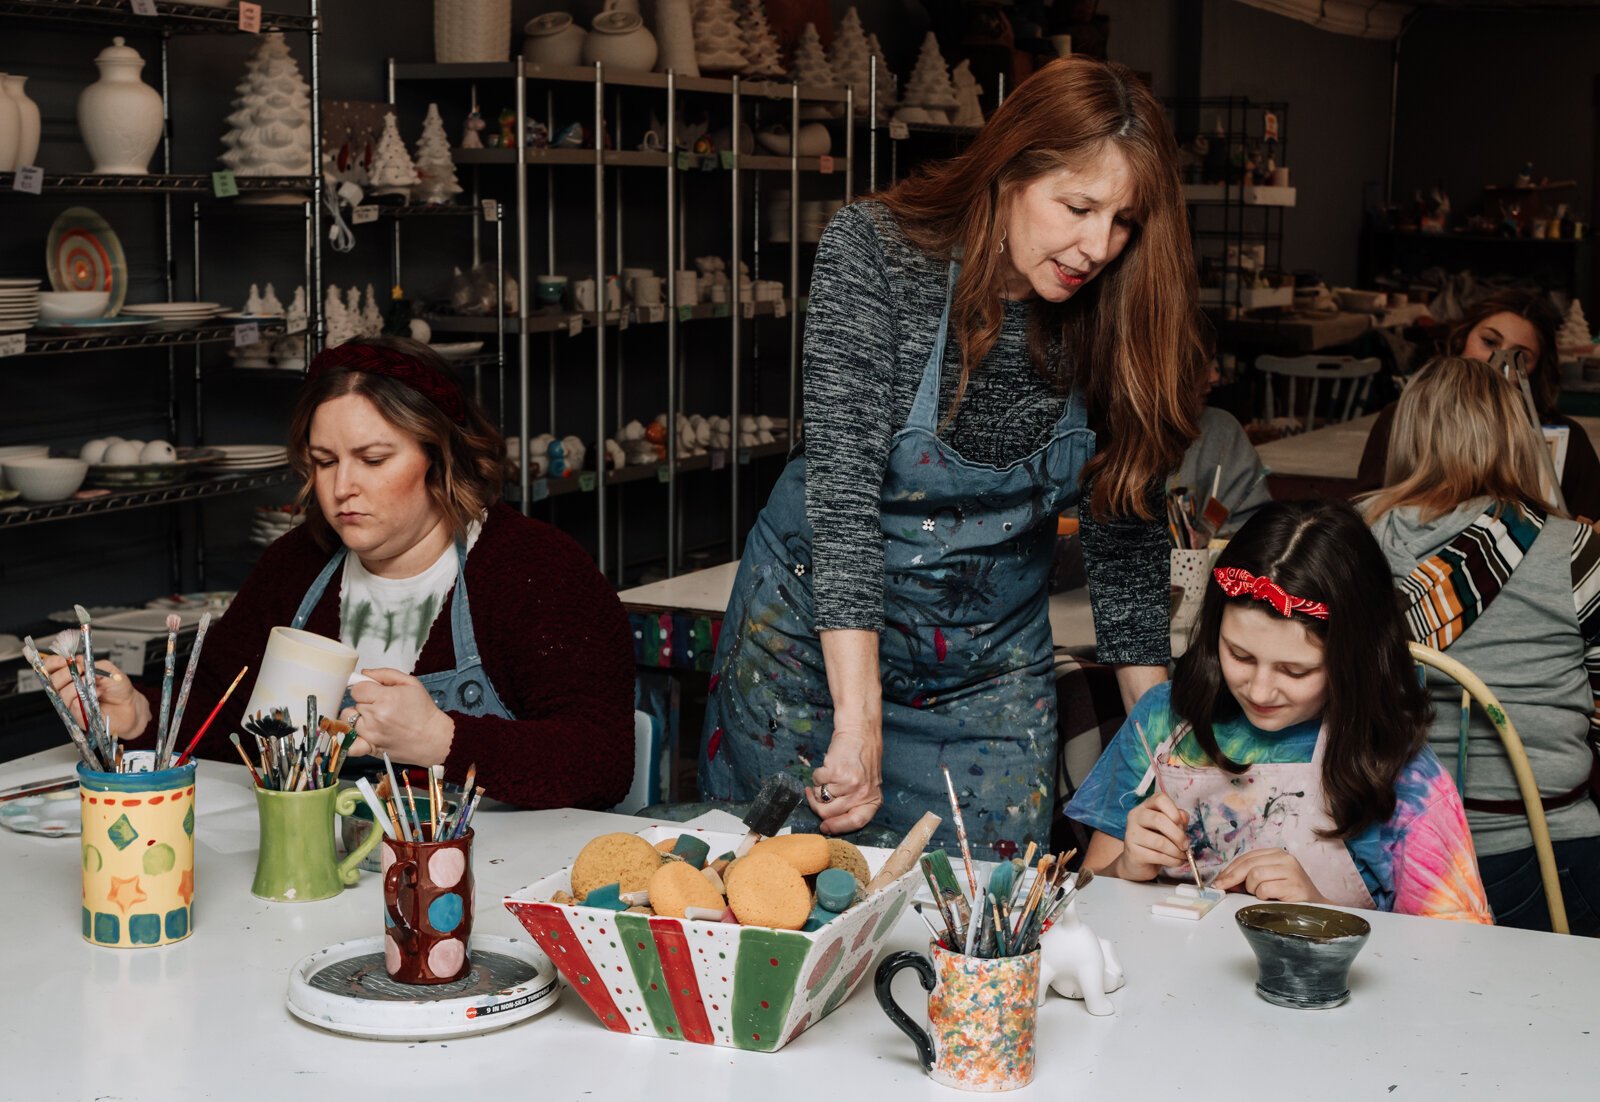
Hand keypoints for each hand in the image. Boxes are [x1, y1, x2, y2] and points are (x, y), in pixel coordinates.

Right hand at [39, 654, 149, 740]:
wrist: (130, 705)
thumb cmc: (118, 688)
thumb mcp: (108, 670)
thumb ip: (92, 664)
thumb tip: (77, 660)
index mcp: (73, 675)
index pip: (52, 668)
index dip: (53, 663)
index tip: (62, 660)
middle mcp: (69, 688)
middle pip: (52, 680)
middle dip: (64, 673)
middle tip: (80, 671)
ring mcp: (72, 702)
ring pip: (61, 693)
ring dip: (75, 686)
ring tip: (90, 683)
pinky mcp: (78, 715)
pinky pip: (73, 705)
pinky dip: (83, 698)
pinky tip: (94, 694)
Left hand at [341, 668, 454, 765]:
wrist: (434, 737)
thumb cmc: (424, 711)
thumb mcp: (411, 683)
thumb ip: (385, 674)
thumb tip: (364, 673)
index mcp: (385, 698)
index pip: (357, 689)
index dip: (365, 689)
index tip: (373, 692)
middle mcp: (375, 717)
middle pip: (354, 704)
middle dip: (365, 703)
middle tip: (381, 707)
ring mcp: (371, 734)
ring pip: (349, 721)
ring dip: (359, 719)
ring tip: (375, 720)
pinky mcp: (370, 748)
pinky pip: (349, 745)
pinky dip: (348, 740)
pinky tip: (358, 735)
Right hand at [806, 726, 883, 834]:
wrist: (860, 732)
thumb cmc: (862, 758)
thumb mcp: (867, 784)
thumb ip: (854, 802)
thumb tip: (829, 821)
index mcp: (873, 800)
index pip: (856, 822)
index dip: (837, 827)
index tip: (824, 827)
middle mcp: (862, 794)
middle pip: (830, 813)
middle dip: (817, 807)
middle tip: (813, 797)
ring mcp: (849, 783)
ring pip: (821, 798)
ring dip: (817, 788)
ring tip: (826, 777)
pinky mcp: (836, 772)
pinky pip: (816, 781)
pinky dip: (817, 775)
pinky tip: (827, 766)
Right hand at [1115, 792, 1189, 880]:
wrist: (1137, 861)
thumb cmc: (1156, 840)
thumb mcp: (1169, 827)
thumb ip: (1178, 819)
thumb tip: (1183, 817)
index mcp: (1146, 806)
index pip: (1160, 799)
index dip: (1174, 810)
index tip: (1181, 824)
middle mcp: (1136, 816)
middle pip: (1159, 819)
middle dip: (1178, 835)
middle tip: (1186, 845)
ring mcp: (1132, 834)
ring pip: (1159, 842)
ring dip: (1176, 851)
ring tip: (1182, 856)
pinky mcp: (1133, 852)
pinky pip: (1157, 856)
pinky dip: (1172, 861)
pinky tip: (1176, 861)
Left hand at [1211, 847, 1326, 903]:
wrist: (1316, 909)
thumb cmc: (1288, 896)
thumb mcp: (1266, 881)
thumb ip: (1247, 877)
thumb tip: (1221, 881)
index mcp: (1276, 853)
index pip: (1246, 857)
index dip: (1229, 870)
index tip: (1217, 881)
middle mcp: (1285, 858)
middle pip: (1247, 864)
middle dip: (1231, 878)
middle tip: (1222, 888)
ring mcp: (1291, 870)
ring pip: (1255, 875)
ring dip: (1252, 889)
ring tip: (1261, 896)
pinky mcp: (1294, 885)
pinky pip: (1265, 889)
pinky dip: (1262, 897)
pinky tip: (1270, 899)